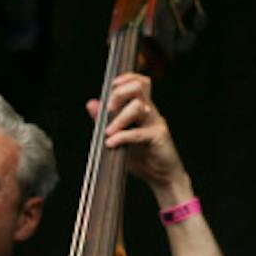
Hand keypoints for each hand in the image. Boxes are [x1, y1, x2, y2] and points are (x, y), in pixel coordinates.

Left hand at [87, 73, 189, 200]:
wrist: (163, 177)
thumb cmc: (143, 157)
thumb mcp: (119, 136)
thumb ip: (106, 120)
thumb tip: (92, 103)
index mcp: (143, 108)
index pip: (139, 82)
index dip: (126, 78)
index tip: (111, 87)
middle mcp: (151, 112)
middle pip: (139, 87)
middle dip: (119, 94)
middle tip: (108, 109)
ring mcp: (155, 123)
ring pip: (138, 107)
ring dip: (119, 118)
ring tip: (108, 132)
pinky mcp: (158, 137)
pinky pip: (138, 132)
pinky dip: (122, 137)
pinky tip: (111, 143)